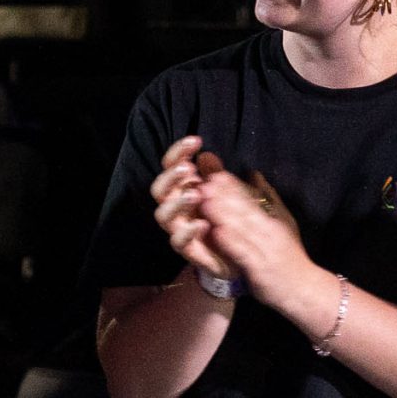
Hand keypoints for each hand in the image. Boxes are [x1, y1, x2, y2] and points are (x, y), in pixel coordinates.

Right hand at [149, 136, 235, 279]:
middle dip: (171, 178)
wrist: (237, 256)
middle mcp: (175, 209)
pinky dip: (188, 232)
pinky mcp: (187, 251)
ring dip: (176, 203)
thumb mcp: (227, 194)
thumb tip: (207, 155)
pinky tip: (203, 223)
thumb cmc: (227, 220)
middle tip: (187, 169)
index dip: (179, 152)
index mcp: (182, 190)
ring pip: (163, 215)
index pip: (171, 166)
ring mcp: (178, 229)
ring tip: (194, 195)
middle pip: (159, 190)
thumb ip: (216, 176)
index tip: (196, 140)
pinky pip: (179, 242)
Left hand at [192, 169, 315, 305]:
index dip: (234, 186)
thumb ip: (269, 198)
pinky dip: (231, 242)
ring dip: (223, 214)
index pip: (252, 199)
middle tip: (205, 181)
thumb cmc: (290, 256)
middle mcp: (270, 231)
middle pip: (246, 210)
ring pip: (243, 229)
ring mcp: (265, 248)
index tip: (216, 173)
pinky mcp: (259, 267)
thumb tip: (254, 174)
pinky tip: (216, 232)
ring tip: (205, 201)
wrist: (304, 289)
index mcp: (273, 219)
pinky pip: (243, 253)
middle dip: (225, 195)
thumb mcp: (284, 222)